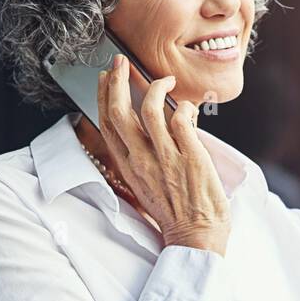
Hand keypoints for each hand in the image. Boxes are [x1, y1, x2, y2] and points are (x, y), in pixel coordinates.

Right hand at [97, 54, 230, 255]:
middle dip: (117, 81)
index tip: (106, 79)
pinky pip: (181, 118)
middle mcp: (141, 161)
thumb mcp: (147, 185)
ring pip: (150, 108)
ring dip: (155, 86)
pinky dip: (184, 106)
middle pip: (119, 111)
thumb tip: (151, 128)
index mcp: (128, 168)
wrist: (196, 237)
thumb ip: (144, 158)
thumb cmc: (175, 213)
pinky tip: (189, 108)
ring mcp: (165, 157)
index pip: (107, 125)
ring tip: (165, 81)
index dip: (103, 97)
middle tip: (121, 63)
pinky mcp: (189, 156)